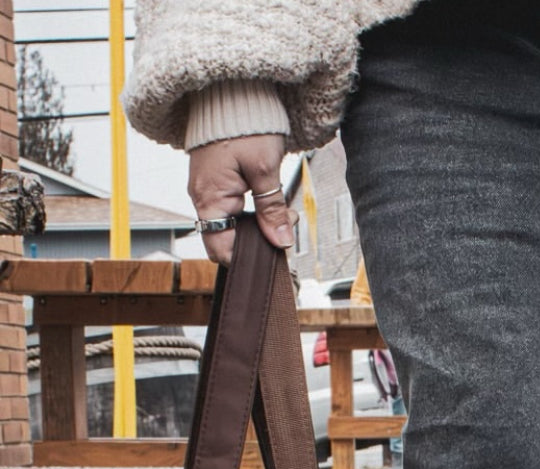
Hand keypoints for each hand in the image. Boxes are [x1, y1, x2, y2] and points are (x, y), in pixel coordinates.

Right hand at [187, 133, 292, 264]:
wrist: (231, 90)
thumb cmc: (245, 123)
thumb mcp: (265, 169)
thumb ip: (271, 210)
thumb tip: (280, 242)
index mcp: (209, 199)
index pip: (221, 250)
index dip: (248, 259)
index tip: (277, 249)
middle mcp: (203, 197)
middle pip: (228, 240)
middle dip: (260, 241)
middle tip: (288, 224)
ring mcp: (208, 188)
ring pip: (233, 225)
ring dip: (261, 225)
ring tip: (285, 212)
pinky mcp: (217, 180)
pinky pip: (233, 209)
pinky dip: (254, 212)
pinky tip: (273, 202)